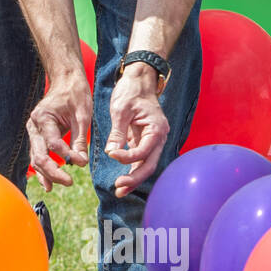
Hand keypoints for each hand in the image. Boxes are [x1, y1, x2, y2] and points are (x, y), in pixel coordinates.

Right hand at [25, 67, 91, 191]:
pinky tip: (49, 182)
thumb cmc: (75, 94)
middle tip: (69, 182)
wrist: (66, 80)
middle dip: (54, 172)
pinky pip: (38, 154)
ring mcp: (33, 131)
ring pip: (36, 158)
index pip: (54, 144)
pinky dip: (43, 168)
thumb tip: (80, 162)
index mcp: (43, 118)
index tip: (82, 162)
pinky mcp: (37, 135)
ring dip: (47, 173)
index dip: (68, 156)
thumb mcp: (82, 115)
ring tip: (58, 185)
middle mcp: (34, 126)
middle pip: (40, 155)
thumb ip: (80, 140)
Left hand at [105, 66, 169, 197]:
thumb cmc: (130, 91)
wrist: (138, 79)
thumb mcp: (121, 110)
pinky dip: (132, 170)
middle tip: (118, 188)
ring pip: (146, 165)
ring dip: (134, 178)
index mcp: (156, 129)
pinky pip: (141, 159)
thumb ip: (117, 132)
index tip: (112, 154)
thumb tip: (112, 152)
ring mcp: (153, 140)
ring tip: (119, 191)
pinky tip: (122, 181)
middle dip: (135, 178)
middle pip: (150, 165)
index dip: (127, 157)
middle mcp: (159, 137)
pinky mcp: (145, 141)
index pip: (143, 151)